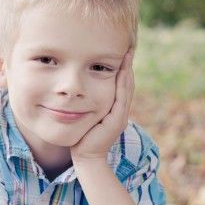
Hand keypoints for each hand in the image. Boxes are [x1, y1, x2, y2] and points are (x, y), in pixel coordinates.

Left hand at [71, 48, 133, 164]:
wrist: (85, 157)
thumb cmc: (81, 137)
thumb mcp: (85, 115)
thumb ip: (86, 103)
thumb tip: (76, 90)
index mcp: (114, 109)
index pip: (121, 85)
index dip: (122, 68)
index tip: (121, 52)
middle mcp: (120, 111)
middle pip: (127, 83)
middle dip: (127, 65)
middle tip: (128, 47)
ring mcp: (120, 116)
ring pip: (126, 88)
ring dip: (127, 70)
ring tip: (127, 54)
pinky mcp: (117, 120)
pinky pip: (121, 97)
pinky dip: (123, 83)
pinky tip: (122, 70)